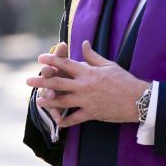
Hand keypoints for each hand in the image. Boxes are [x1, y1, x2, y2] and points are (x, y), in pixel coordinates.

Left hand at [26, 40, 148, 127]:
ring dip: (49, 101)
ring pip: (63, 101)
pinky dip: (66, 121)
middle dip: (42, 82)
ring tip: (38, 101)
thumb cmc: (124, 80)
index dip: (51, 60)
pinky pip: (75, 118)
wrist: (138, 99)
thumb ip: (92, 56)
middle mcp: (84, 86)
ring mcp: (87, 100)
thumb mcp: (108, 65)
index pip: (65, 64)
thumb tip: (83, 44)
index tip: (40, 59)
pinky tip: (57, 122)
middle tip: (28, 81)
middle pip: (58, 83)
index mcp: (88, 72)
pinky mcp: (92, 113)